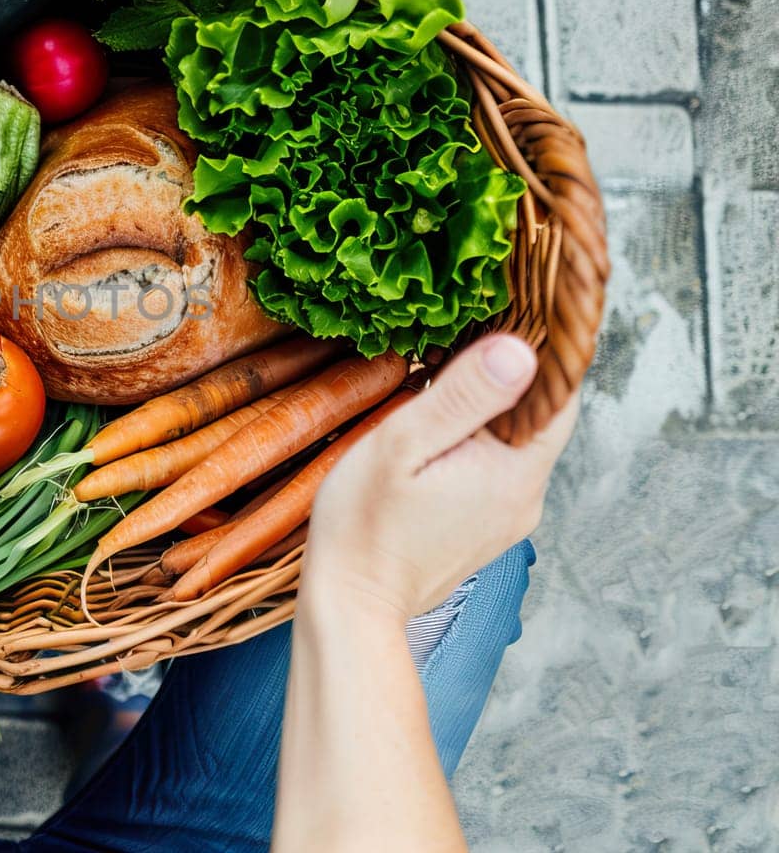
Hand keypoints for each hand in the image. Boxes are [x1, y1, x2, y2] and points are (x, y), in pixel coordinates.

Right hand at [302, 333, 578, 621]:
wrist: (351, 605)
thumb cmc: (364, 526)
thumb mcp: (403, 446)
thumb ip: (462, 396)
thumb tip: (521, 349)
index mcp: (516, 472)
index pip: (561, 393)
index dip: (545, 348)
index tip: (519, 308)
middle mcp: (526, 497)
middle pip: (537, 416)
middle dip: (508, 376)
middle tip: (466, 336)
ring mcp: (508, 517)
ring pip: (513, 443)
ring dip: (486, 412)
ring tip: (441, 384)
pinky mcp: (485, 528)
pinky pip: (494, 469)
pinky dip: (474, 443)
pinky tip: (435, 437)